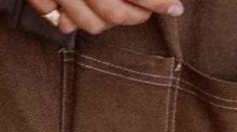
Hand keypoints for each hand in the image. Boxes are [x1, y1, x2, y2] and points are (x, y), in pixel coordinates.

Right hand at [28, 0, 182, 34]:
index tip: (176, 7)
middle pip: (114, 14)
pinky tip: (86, 9)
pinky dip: (75, 20)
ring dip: (110, 23)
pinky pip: (59, 20)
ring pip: (89, 24)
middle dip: (138, 17)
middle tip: (153, 10)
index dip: (159, 2)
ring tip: (125, 11)